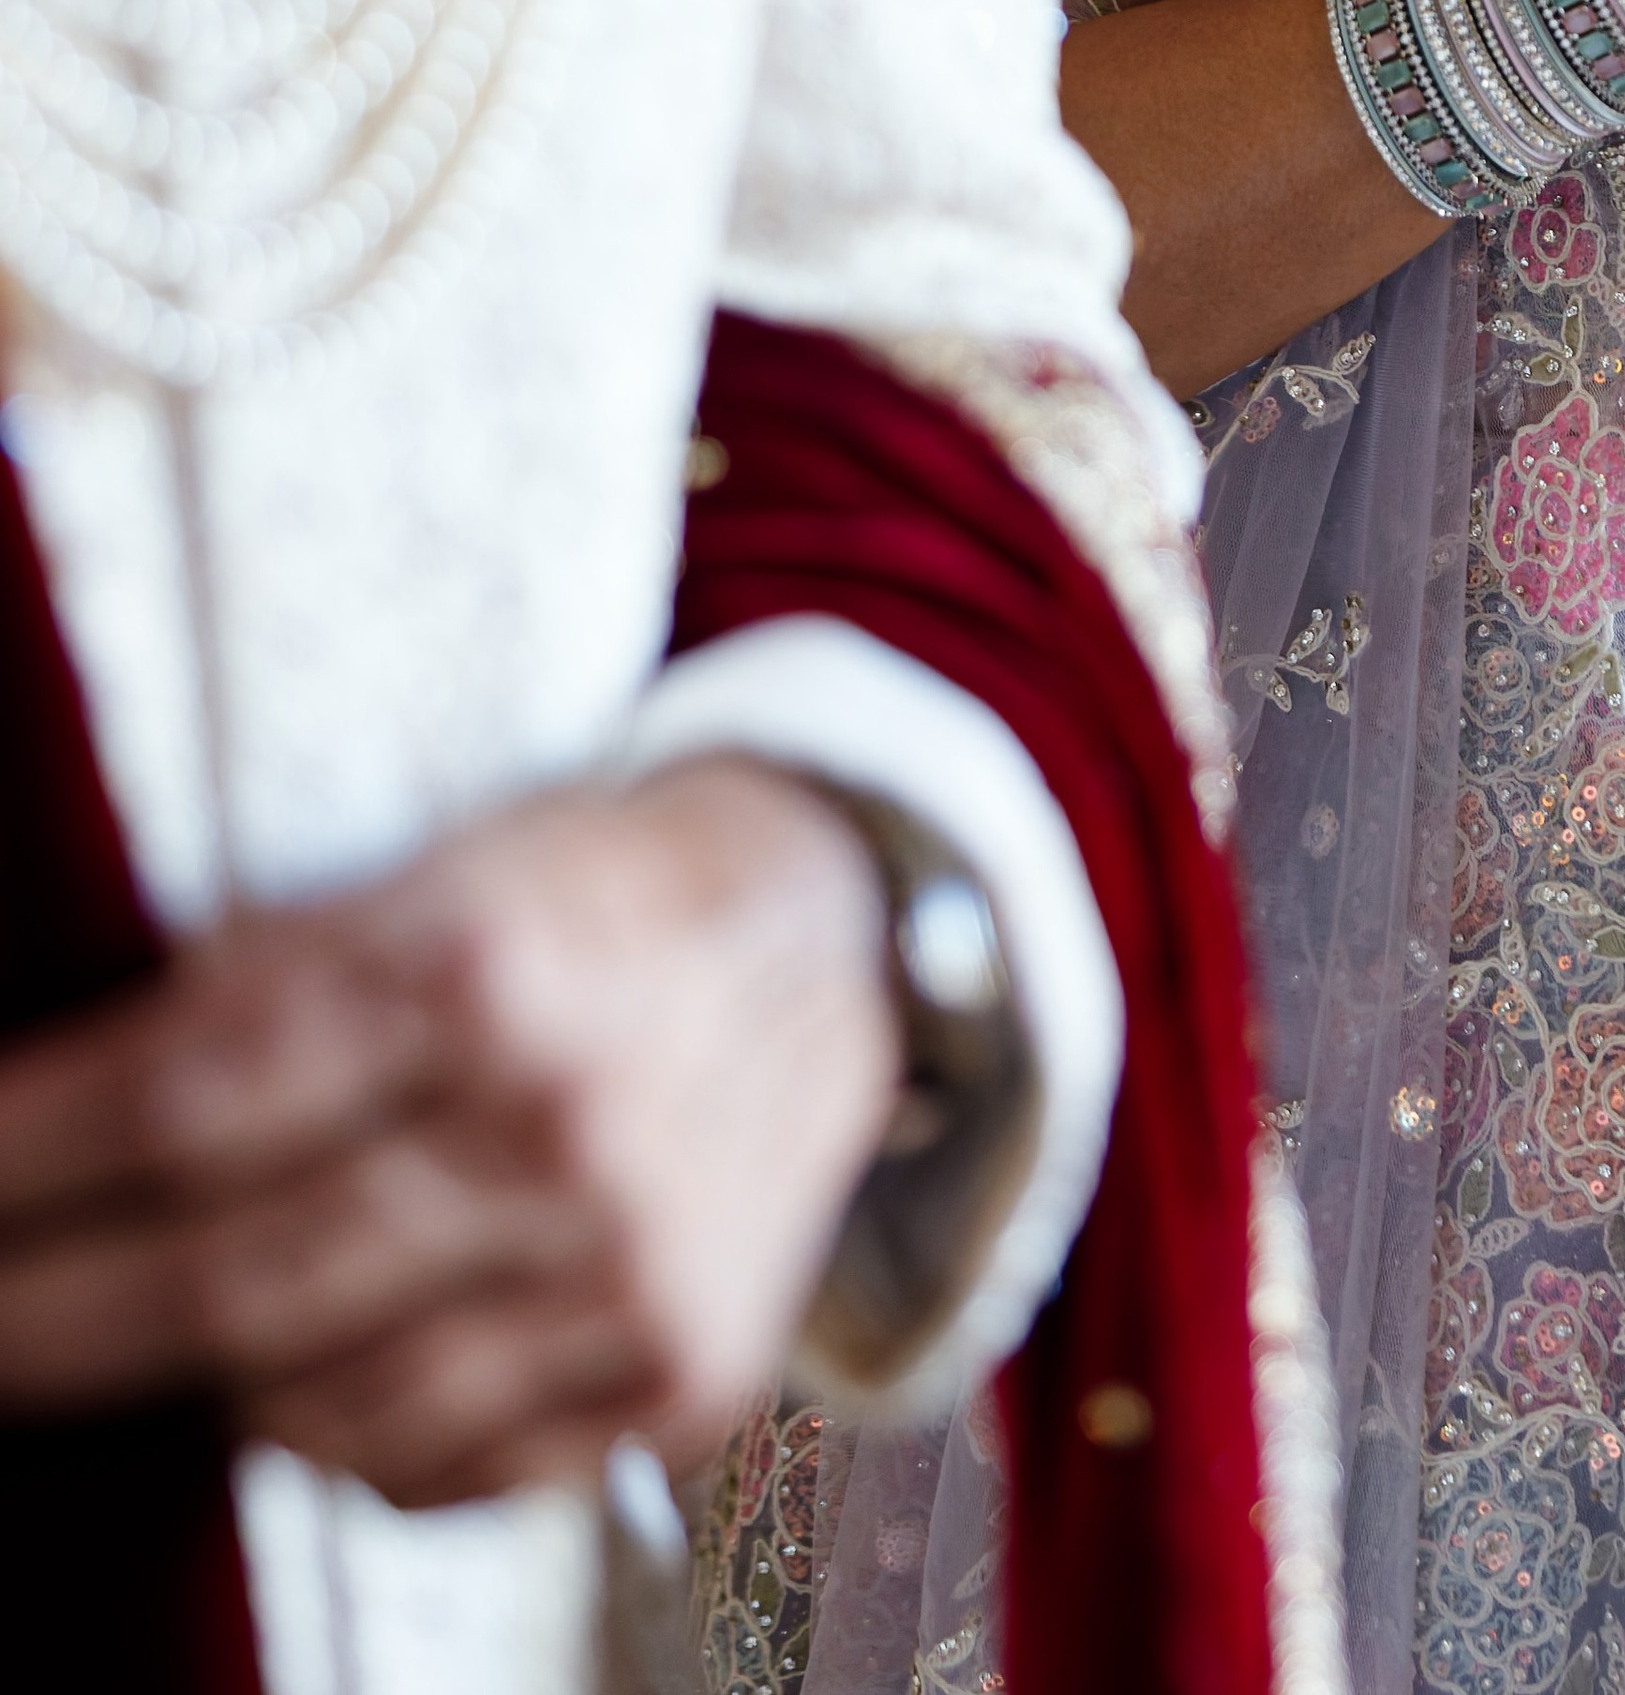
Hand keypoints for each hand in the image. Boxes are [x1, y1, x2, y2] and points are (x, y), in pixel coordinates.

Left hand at [0, 756, 897, 1504]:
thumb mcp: (435, 865)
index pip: (186, 1102)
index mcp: (485, 964)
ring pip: (328, 1406)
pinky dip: (347, 1442)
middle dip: (54, 1318)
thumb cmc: (595, 889)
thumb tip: (68, 1111)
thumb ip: (273, 981)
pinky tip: (308, 1383)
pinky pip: (451, 1469)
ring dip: (208, 1386)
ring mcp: (632, 1263)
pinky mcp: (684, 1366)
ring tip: (149, 1336)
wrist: (834, 931)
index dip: (29, 1163)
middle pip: (232, 1278)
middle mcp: (563, 1123)